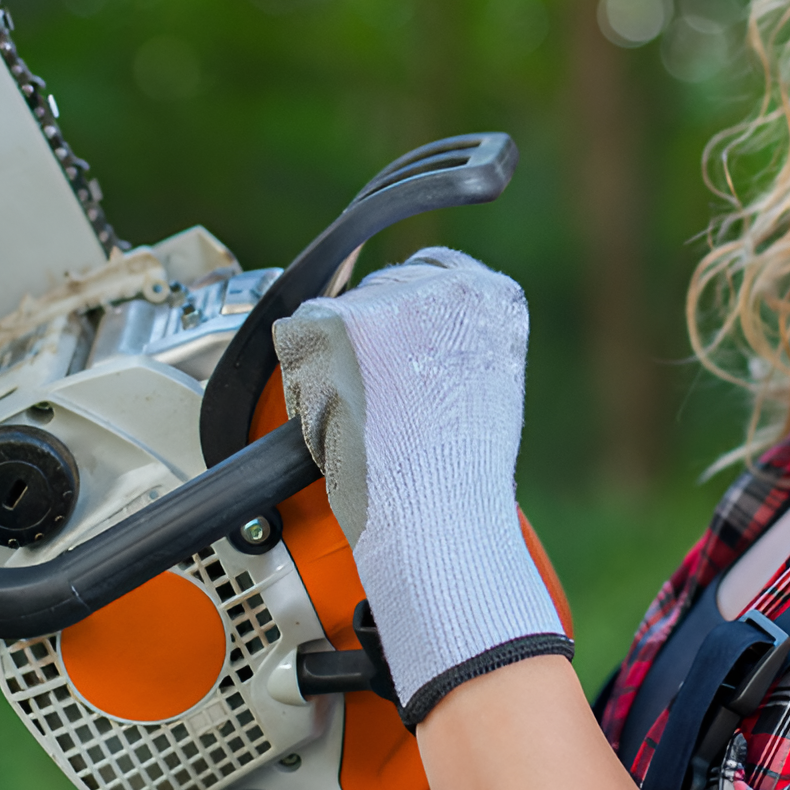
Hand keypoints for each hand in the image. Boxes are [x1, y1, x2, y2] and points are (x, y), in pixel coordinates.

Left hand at [273, 249, 568, 722]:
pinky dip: (303, 386)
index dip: (398, 314)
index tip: (388, 352)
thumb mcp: (480, 388)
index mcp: (494, 296)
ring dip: (331, 366)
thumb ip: (451, 342)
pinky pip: (295, 341)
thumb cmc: (459, 481)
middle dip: (361, 345)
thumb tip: (401, 331)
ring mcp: (391, 300)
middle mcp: (447, 285)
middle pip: (374, 291)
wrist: (438, 519)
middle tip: (381, 411)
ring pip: (331, 317)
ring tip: (367, 423)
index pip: (430, 270)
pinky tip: (338, 422)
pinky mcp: (339, 324)